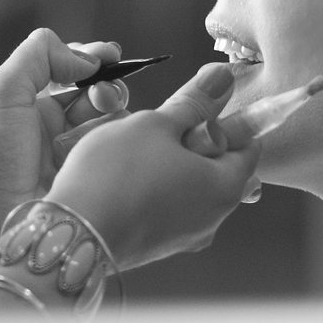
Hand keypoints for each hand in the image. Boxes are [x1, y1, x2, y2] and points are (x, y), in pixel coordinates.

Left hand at [0, 28, 131, 238]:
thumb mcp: (2, 92)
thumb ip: (38, 58)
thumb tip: (85, 58)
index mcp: (29, 100)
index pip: (68, 69)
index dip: (91, 59)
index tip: (112, 55)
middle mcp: (52, 123)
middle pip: (95, 92)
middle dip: (107, 85)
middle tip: (104, 95)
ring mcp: (71, 151)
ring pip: (109, 120)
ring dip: (113, 113)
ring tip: (106, 121)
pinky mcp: (88, 176)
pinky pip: (113, 151)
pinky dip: (117, 140)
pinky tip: (111, 144)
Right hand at [47, 64, 258, 268]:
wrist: (73, 233)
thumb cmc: (116, 173)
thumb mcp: (156, 125)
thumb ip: (194, 102)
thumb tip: (224, 76)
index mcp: (228, 186)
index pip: (249, 146)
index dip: (224, 121)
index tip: (194, 111)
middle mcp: (217, 217)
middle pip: (220, 167)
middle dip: (194, 143)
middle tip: (159, 131)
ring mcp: (189, 236)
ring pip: (192, 187)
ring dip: (172, 165)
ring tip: (136, 154)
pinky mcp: (162, 246)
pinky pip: (170, 207)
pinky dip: (157, 188)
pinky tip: (126, 179)